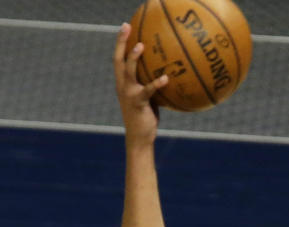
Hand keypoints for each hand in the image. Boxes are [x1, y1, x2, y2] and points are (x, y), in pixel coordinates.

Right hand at [113, 23, 167, 145]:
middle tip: (127, 27)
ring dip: (133, 58)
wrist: (140, 137)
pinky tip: (166, 78)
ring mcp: (128, 93)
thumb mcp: (149, 98)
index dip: (121, 42)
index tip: (126, 27)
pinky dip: (156, 83)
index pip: (118, 58)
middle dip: (121, 42)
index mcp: (123, 83)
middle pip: (118, 59)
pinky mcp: (138, 103)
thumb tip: (170, 74)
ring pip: (128, 71)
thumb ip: (153, 85)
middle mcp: (122, 85)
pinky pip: (147, 90)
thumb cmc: (146, 117)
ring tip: (142, 46)